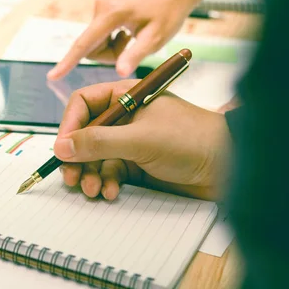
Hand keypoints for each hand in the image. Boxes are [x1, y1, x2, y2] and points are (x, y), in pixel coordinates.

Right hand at [47, 0, 196, 79]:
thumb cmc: (167, 14)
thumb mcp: (156, 38)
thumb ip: (134, 55)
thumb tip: (119, 72)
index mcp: (111, 13)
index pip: (85, 43)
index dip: (68, 62)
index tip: (52, 76)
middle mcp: (99, 7)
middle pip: (91, 47)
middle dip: (110, 54)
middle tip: (132, 46)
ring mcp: (99, 7)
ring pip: (95, 43)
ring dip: (112, 48)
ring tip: (132, 38)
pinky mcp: (100, 10)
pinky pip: (98, 36)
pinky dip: (112, 41)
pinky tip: (128, 32)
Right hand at [53, 80, 231, 200]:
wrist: (228, 166)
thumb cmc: (191, 139)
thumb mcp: (139, 139)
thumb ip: (98, 142)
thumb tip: (61, 146)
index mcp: (124, 97)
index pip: (83, 104)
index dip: (69, 126)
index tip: (62, 148)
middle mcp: (123, 118)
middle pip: (85, 134)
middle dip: (77, 157)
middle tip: (71, 177)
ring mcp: (129, 141)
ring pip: (95, 157)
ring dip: (89, 174)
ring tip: (92, 189)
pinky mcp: (136, 163)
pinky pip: (109, 172)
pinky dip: (106, 183)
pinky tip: (111, 192)